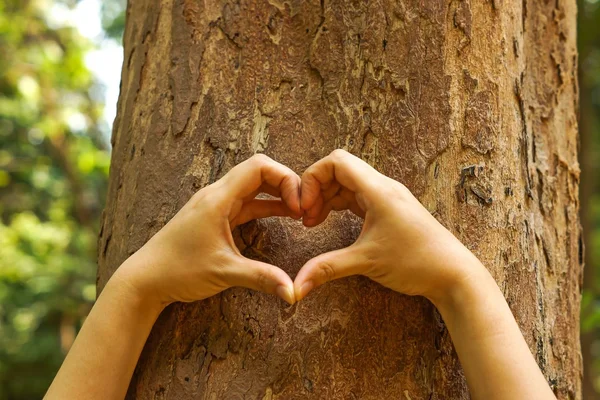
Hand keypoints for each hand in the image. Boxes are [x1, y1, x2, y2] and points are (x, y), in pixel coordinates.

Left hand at [116, 154, 300, 306]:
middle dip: (286, 184)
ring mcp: (215, 205)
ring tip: (300, 211)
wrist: (145, 280)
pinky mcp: (215, 217)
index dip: (285, 178)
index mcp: (218, 198)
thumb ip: (262, 278)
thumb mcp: (225, 272)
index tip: (299, 204)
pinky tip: (283, 216)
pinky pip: (246, 203)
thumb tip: (293, 292)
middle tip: (305, 206)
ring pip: (253, 187)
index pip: (259, 167)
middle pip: (258, 172)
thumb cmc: (178, 271)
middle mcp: (216, 195)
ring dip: (277, 195)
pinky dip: (266, 206)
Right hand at [294, 149, 483, 303]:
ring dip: (326, 197)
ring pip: (347, 183)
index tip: (304, 206)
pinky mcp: (389, 209)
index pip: (336, 161)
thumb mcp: (366, 262)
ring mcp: (387, 198)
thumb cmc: (417, 262)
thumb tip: (296, 287)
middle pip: (339, 169)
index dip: (313, 178)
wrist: (453, 274)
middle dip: (316, 188)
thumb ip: (327, 269)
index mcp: (378, 190)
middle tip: (306, 216)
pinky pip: (357, 196)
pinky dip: (339, 205)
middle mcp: (383, 187)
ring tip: (313, 222)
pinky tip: (329, 221)